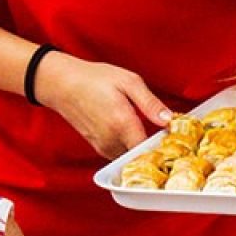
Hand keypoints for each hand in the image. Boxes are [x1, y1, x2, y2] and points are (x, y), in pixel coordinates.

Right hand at [35, 51, 171, 158]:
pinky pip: (120, 154)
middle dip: (154, 147)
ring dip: (140, 148)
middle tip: (164, 133)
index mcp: (122, 124)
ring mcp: (103, 146)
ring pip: (130, 156)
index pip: (150, 148)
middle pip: (141, 155)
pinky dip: (128, 147)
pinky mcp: (98, 147)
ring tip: (148, 131)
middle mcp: (112, 140)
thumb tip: (169, 119)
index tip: (173, 135)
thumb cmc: (94, 79)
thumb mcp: (128, 82)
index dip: (164, 144)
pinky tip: (131, 132)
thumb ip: (150, 103)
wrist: (62, 84)